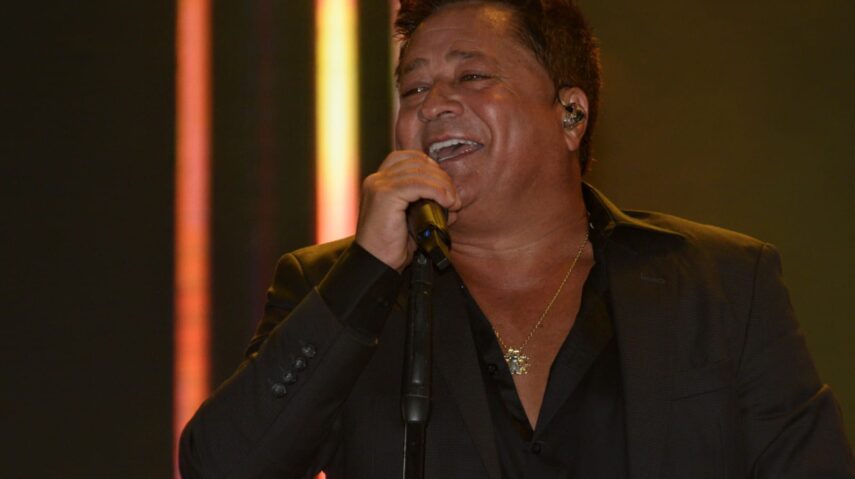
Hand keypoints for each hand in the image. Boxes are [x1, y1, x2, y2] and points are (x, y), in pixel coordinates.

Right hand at [356, 150, 460, 270]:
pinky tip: (447, 202)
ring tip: (453, 202)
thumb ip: (430, 207)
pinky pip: (418, 184)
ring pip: (420, 171)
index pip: (409, 157)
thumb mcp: (414, 221)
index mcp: (380, 181)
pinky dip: (437, 191)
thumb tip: (453, 201)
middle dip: (441, 177)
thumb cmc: (392, 246)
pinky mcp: (384, 195)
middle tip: (454, 198)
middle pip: (417, 161)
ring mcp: (379, 185)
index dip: (431, 167)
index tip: (445, 187)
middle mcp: (377, 179)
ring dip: (443, 185)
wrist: (376, 264)